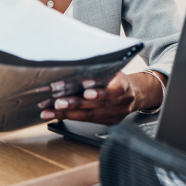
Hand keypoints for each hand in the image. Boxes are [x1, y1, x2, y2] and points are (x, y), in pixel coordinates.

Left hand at [40, 71, 165, 124]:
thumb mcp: (114, 70)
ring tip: (49, 111)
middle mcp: (121, 103)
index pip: (113, 90)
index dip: (100, 92)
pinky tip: (56, 115)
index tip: (86, 91)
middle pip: (98, 106)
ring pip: (90, 116)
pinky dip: (70, 118)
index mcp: (124, 86)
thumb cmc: (119, 79)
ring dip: (67, 114)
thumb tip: (77, 62)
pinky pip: (88, 122)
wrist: (135, 94)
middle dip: (76, 104)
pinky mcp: (108, 123)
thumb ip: (100, 70)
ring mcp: (115, 115)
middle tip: (58, 102)